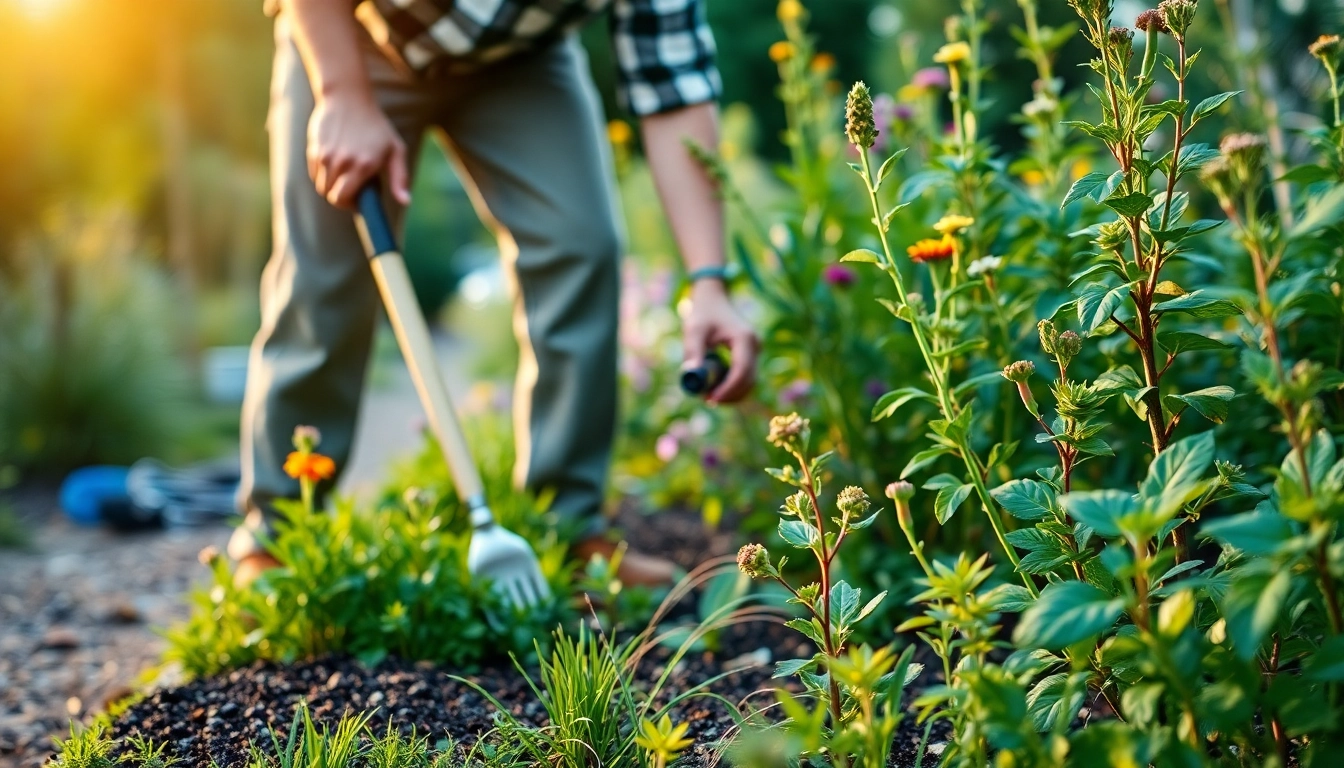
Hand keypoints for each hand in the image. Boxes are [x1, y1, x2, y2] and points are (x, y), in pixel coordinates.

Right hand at [306, 92, 409, 208]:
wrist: (348, 97)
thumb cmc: (376, 126)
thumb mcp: (395, 149)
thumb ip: (400, 177)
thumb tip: (405, 202)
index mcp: (363, 165)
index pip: (343, 199)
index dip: (350, 206)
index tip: (359, 202)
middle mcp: (342, 162)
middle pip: (330, 196)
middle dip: (341, 199)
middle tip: (352, 191)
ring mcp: (325, 155)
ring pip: (321, 186)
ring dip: (332, 187)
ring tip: (345, 176)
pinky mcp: (314, 149)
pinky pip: (314, 173)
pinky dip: (323, 175)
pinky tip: (336, 164)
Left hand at [682, 280, 758, 402]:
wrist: (714, 300)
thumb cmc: (703, 313)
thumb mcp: (694, 330)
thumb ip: (693, 352)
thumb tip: (690, 376)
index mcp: (744, 338)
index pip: (742, 370)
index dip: (728, 389)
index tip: (710, 399)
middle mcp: (755, 345)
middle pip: (749, 380)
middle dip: (729, 394)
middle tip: (707, 400)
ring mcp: (756, 351)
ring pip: (750, 382)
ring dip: (732, 393)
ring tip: (709, 394)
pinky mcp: (751, 356)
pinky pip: (746, 377)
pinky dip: (733, 386)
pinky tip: (716, 388)